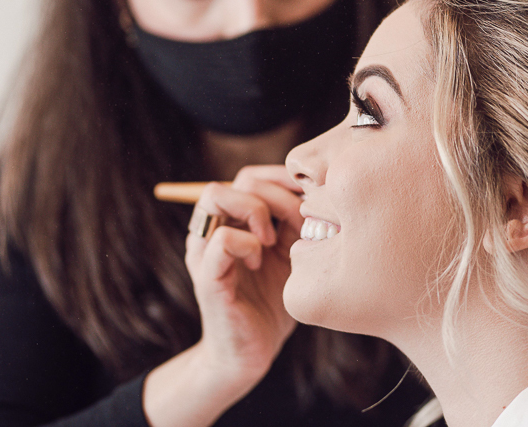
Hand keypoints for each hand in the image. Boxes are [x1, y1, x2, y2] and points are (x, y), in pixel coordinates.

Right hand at [186, 165, 301, 384]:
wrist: (251, 352)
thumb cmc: (275, 301)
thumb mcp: (295, 253)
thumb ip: (299, 222)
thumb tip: (322, 189)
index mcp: (236, 220)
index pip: (254, 175)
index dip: (285, 180)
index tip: (310, 204)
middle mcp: (215, 227)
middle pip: (240, 178)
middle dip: (279, 195)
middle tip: (298, 225)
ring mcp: (205, 248)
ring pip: (217, 195)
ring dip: (256, 211)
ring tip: (273, 241)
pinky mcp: (206, 274)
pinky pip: (221, 239)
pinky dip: (247, 244)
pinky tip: (261, 262)